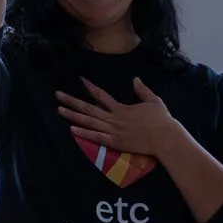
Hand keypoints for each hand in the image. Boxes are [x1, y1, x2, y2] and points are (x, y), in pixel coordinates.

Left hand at [57, 79, 183, 158]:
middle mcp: (114, 118)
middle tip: (58, 95)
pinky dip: (84, 133)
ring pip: (88, 122)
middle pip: (89, 108)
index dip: (90, 87)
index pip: (101, 95)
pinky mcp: (115, 143)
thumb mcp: (153, 100)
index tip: (80, 80)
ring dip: (73, 115)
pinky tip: (72, 129)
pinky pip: (96, 137)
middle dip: (72, 101)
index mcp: (121, 108)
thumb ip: (142, 90)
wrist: (165, 138)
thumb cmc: (161, 120)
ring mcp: (113, 131)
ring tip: (59, 110)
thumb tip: (135, 79)